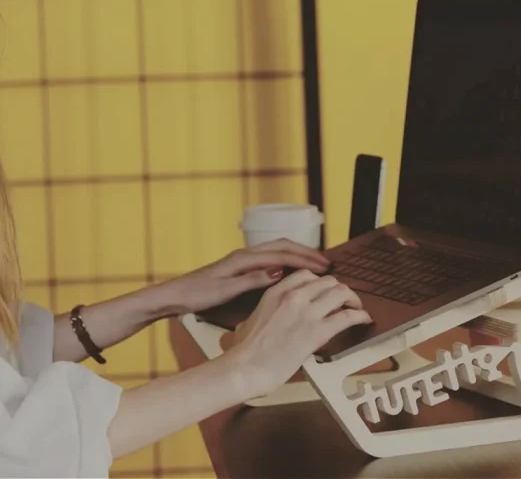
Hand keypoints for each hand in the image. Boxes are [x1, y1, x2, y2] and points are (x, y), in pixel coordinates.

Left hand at [154, 239, 331, 315]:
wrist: (173, 296)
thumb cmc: (195, 295)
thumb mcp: (225, 291)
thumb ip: (252, 280)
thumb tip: (278, 271)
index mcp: (243, 259)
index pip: (281, 255)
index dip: (304, 260)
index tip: (323, 267)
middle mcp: (244, 254)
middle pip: (283, 246)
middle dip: (306, 253)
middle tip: (326, 263)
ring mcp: (242, 259)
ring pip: (277, 250)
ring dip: (297, 254)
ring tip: (314, 264)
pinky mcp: (239, 266)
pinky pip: (270, 257)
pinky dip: (286, 260)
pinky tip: (291, 270)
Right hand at [225, 269, 371, 397]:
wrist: (244, 368)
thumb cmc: (243, 352)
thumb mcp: (247, 323)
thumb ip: (259, 316)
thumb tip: (252, 324)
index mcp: (275, 292)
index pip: (306, 275)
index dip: (321, 282)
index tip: (325, 290)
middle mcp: (293, 296)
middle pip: (327, 281)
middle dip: (338, 290)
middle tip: (343, 300)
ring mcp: (307, 312)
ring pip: (340, 292)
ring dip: (352, 299)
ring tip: (356, 307)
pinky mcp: (318, 331)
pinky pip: (347, 316)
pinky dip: (360, 316)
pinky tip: (364, 319)